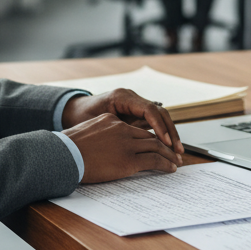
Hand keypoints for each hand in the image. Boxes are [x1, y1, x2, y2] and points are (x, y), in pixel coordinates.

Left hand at [61, 88, 183, 157]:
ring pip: (159, 118)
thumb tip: (137, 142)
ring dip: (169, 134)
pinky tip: (166, 149)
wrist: (73, 111)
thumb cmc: (81, 118)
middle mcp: (132, 98)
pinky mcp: (135, 114)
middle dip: (170, 132)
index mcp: (123, 97)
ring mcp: (135, 105)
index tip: (166, 143)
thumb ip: (117, 130)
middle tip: (177, 150)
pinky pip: (153, 123)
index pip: (149, 109)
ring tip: (176, 152)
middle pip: (159, 113)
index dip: (160, 127)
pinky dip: (160, 135)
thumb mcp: (98, 123)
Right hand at [64, 113, 180, 183]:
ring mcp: (127, 143)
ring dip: (169, 155)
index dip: (149, 137)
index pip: (136, 128)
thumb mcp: (85, 135)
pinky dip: (165, 164)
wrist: (63, 156)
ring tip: (176, 162)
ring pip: (156, 146)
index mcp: (111, 120)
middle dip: (164, 144)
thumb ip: (98, 137)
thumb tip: (102, 149)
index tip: (156, 143)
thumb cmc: (68, 150)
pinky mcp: (130, 159)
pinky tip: (170, 169)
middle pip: (150, 135)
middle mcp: (121, 128)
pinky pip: (154, 160)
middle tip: (174, 153)